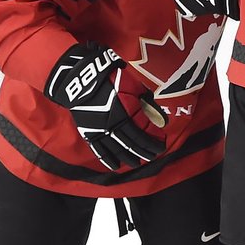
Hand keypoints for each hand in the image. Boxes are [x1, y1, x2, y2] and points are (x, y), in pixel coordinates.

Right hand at [45, 42, 166, 170]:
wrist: (83, 79)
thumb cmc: (111, 78)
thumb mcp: (133, 85)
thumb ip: (145, 100)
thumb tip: (156, 112)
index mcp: (127, 114)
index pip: (143, 134)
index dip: (152, 142)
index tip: (161, 147)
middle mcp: (114, 125)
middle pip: (132, 144)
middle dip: (143, 152)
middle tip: (152, 157)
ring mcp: (101, 130)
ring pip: (117, 149)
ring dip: (128, 158)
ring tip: (137, 163)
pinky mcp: (89, 132)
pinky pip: (99, 150)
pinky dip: (108, 159)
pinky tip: (115, 165)